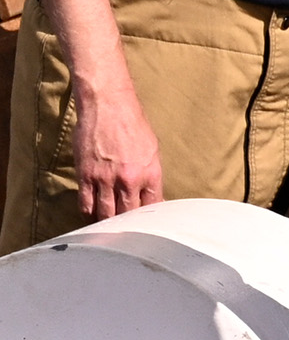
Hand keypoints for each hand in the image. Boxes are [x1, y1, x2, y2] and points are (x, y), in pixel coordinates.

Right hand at [71, 83, 163, 219]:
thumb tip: (151, 195)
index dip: (150, 219)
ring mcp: (106, 179)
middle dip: (128, 226)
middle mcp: (129, 180)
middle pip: (129, 215)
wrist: (108, 106)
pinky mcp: (86, 176)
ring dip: (107, 223)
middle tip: (126, 234)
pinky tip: (91, 217)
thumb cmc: (133, 125)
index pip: (152, 207)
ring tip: (108, 230)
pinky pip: (86, 203)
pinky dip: (89, 213)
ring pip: (106, 213)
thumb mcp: (152, 150)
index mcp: (150, 174)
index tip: (147, 226)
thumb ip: (151, 175)